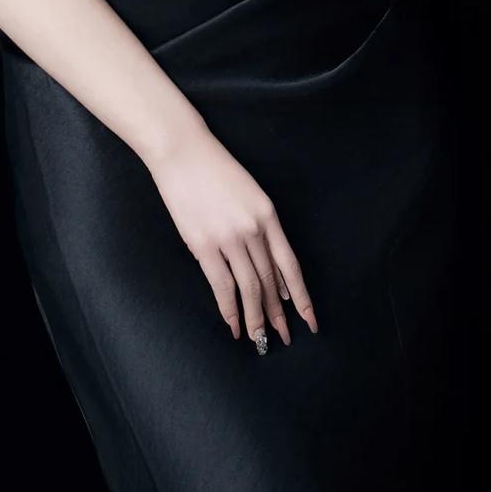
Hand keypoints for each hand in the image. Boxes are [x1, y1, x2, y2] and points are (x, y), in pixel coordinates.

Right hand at [144, 124, 318, 347]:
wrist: (182, 151)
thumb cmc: (214, 169)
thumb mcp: (249, 193)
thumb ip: (260, 228)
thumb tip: (269, 267)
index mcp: (268, 215)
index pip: (290, 264)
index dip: (301, 295)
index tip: (309, 318)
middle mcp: (253, 229)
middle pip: (271, 280)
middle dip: (278, 313)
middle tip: (284, 337)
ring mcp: (228, 237)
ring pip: (250, 287)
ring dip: (256, 318)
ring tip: (260, 340)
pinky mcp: (203, 244)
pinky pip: (222, 284)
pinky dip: (229, 308)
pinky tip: (233, 324)